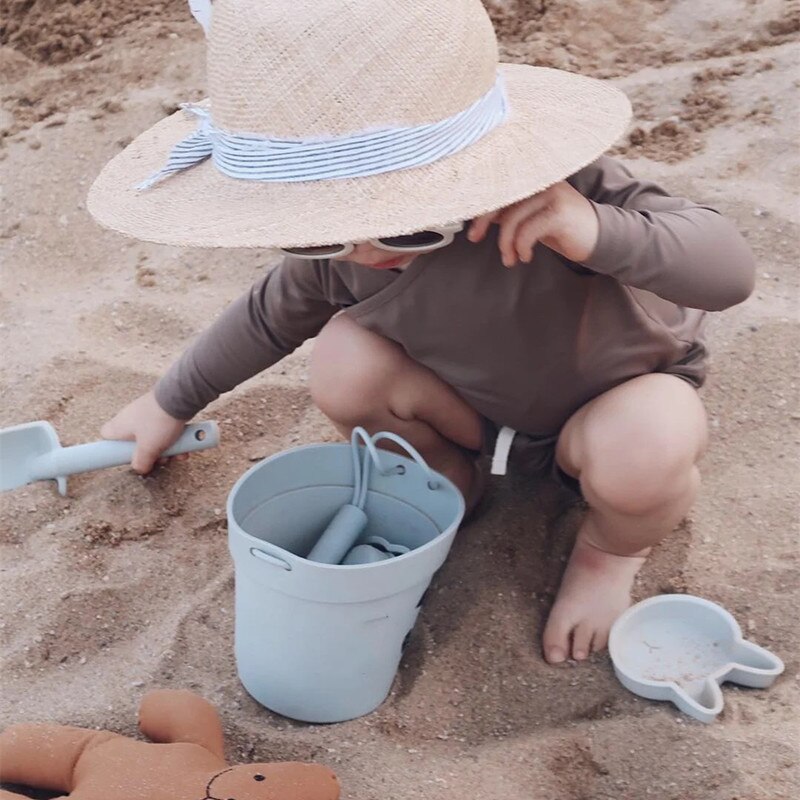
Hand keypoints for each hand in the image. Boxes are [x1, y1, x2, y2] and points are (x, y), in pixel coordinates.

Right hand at [101, 390, 187, 473]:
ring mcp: (147, 415)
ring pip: (154, 439)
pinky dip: (175, 440)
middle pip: (136, 444)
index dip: (115, 451)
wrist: (181, 398)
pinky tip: (186, 446)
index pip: (106, 439)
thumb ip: (141, 462)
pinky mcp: (162, 412)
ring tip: (178, 453)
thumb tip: (140, 468)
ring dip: (167, 450)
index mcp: (119, 426)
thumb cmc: (159, 421)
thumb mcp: (148, 449)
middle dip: (151, 455)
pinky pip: (166, 431)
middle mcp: (130, 419)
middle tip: (162, 459)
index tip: (128, 458)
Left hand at [467, 181, 599, 266]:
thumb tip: (479, 217)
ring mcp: (552, 194)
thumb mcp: (531, 218)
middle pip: (500, 199)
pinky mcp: (560, 212)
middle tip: (475, 240)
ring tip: (510, 259)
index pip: (498, 189)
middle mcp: (541, 181)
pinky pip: (528, 231)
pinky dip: (521, 247)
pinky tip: (526, 257)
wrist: (599, 237)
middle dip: (483, 222)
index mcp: (532, 179)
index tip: (472, 232)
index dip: (480, 210)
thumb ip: (510, 213)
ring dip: (506, 244)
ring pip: (512, 218)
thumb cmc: (562, 229)